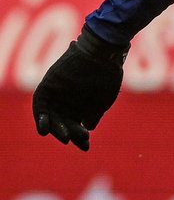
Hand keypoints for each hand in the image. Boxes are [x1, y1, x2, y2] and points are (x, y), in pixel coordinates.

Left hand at [31, 31, 126, 149]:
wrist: (101, 53)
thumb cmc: (107, 75)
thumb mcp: (103, 99)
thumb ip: (93, 114)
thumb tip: (87, 127)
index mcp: (82, 105)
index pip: (76, 126)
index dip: (79, 137)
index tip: (86, 146)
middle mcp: (67, 101)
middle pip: (63, 122)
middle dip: (67, 133)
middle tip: (73, 139)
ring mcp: (57, 93)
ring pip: (51, 116)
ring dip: (54, 128)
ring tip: (63, 136)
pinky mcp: (48, 86)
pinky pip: (40, 104)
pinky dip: (40, 117)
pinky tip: (44, 128)